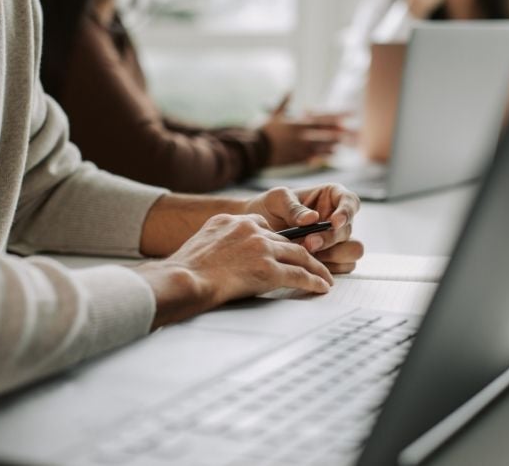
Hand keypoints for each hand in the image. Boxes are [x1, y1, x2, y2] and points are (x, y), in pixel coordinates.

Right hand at [138, 214, 333, 328]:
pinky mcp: (267, 269)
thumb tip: (220, 257)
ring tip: (325, 277)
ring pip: (299, 255)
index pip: (262, 226)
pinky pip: (299, 275)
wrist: (183, 279)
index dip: (277, 240)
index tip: (284, 249)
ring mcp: (261, 248)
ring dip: (316, 268)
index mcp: (231, 221)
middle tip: (315, 263)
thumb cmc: (184, 270)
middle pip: (285, 240)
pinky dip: (314, 281)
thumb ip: (216, 242)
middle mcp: (249, 229)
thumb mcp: (199, 243)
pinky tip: (322, 287)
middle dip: (303, 252)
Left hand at [245, 184, 363, 273]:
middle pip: (348, 230)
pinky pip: (343, 267)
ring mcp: (337, 241)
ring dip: (332, 255)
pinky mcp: (333, 260)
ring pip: (352, 251)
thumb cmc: (269, 209)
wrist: (258, 233)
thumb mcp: (276, 200)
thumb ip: (293, 207)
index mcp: (331, 197)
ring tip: (306, 254)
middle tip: (309, 243)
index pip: (350, 201)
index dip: (346, 212)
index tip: (334, 222)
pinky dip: (328, 268)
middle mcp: (338, 219)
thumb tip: (312, 219)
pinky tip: (308, 264)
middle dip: (330, 239)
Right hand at [262, 94, 344, 165]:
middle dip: (341, 132)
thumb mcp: (274, 114)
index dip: (338, 116)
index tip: (350, 114)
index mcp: (298, 123)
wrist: (254, 150)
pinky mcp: (297, 159)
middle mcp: (302, 136)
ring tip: (344, 143)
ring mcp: (301, 149)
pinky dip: (324, 155)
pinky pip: (315, 157)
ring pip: (323, 147)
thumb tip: (290, 89)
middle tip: (354, 131)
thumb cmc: (263, 130)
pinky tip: (333, 155)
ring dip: (335, 144)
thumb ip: (284, 102)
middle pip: (326, 134)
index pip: (323, 119)